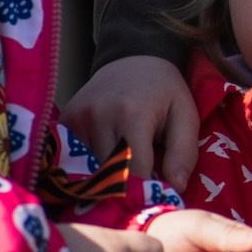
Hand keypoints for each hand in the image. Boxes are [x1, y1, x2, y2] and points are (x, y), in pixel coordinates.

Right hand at [67, 53, 200, 186]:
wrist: (133, 58)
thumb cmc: (164, 91)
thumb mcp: (186, 116)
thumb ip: (184, 153)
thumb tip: (175, 189)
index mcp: (132, 115)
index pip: (134, 172)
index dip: (146, 189)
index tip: (155, 194)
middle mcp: (98, 116)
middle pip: (109, 173)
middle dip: (127, 185)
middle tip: (140, 185)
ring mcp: (77, 118)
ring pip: (90, 168)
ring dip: (108, 174)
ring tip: (124, 163)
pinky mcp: (65, 121)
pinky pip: (74, 157)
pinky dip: (90, 163)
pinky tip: (106, 154)